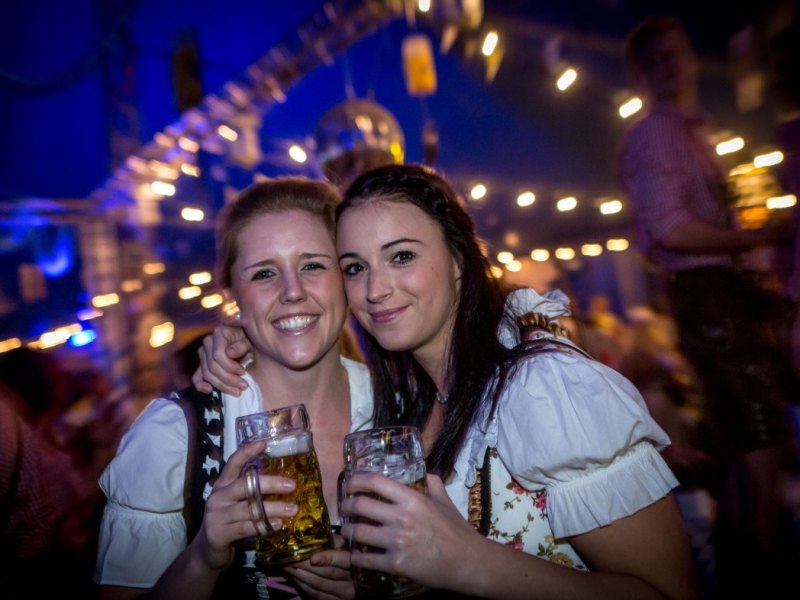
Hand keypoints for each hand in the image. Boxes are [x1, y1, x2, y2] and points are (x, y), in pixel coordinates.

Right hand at [190, 440, 298, 571]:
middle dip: (270, 484)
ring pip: (248, 508)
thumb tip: (283, 483)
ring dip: (273, 508)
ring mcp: (217, 515)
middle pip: (245, 485)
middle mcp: (218, 497)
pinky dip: (263, 526)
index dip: (247, 452)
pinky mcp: (219, 533)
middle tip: (292, 485)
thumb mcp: (236, 503)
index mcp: (222, 485)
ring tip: (293, 509)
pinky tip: (278, 524)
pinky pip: (245, 528)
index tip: (264, 443)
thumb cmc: (229, 522)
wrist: (207, 551)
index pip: (233, 463)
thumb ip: (251, 492)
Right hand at [192, 323, 253, 394]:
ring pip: (207, 374)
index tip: (243, 372)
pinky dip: (201, 385)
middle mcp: (207, 342)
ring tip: (237, 391)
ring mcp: (203, 354)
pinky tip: (210, 390)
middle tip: (243, 386)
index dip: (230, 366)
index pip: (218, 355)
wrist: (248, 343)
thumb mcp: (250, 341)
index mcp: (219, 333)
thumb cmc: (250, 340)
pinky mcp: (201, 365)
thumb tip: (229, 353)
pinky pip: (196, 377)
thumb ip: (241, 345)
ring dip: (222, 385)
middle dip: (228, 379)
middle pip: (212, 366)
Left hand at [284, 537, 354, 599]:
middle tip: (289, 557)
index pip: (342, 560)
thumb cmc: (347, 556)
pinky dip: (303, 585)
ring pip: (319, 584)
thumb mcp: (345, 546)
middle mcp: (351, 580)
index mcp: (354, 562)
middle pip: (327, 573)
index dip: (327, 558)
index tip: (313, 557)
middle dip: (305, 565)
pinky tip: (294, 576)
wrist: (354, 580)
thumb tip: (316, 533)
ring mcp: (343, 593)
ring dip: (300, 575)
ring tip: (287, 565)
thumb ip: (335, 541)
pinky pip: (316, 594)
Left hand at [340, 473, 481, 591]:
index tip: (350, 484)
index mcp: (412, 499)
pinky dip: (355, 557)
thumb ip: (431, 482)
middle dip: (346, 506)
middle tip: (344, 508)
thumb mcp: (444, 500)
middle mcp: (401, 517)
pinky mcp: (396, 564)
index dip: (356, 480)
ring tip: (346, 531)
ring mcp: (397, 542)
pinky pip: (365, 560)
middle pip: (360, 506)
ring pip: (358, 533)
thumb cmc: (457, 530)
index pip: (375, 482)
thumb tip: (421, 471)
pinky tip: (353, 555)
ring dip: (347, 531)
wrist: (468, 562)